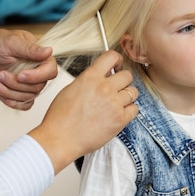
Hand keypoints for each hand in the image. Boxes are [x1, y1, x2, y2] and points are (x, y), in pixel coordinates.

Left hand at [0, 27, 57, 108]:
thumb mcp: (12, 42)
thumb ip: (30, 49)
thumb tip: (49, 51)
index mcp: (41, 57)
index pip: (50, 71)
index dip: (37, 76)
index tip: (20, 75)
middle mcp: (39, 71)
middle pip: (37, 87)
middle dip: (16, 84)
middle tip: (1, 74)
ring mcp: (30, 83)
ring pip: (28, 97)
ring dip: (9, 92)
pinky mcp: (21, 92)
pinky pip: (24, 105)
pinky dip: (11, 101)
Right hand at [28, 51, 138, 173]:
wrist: (60, 139)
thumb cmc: (60, 117)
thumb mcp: (71, 88)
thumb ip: (89, 80)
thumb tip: (101, 76)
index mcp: (90, 77)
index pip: (112, 56)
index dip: (117, 60)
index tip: (117, 65)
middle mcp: (104, 88)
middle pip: (127, 75)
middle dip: (122, 80)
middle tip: (117, 87)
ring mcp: (114, 104)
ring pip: (133, 92)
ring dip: (126, 96)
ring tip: (116, 102)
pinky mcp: (120, 119)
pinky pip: (134, 109)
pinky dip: (128, 110)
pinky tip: (118, 113)